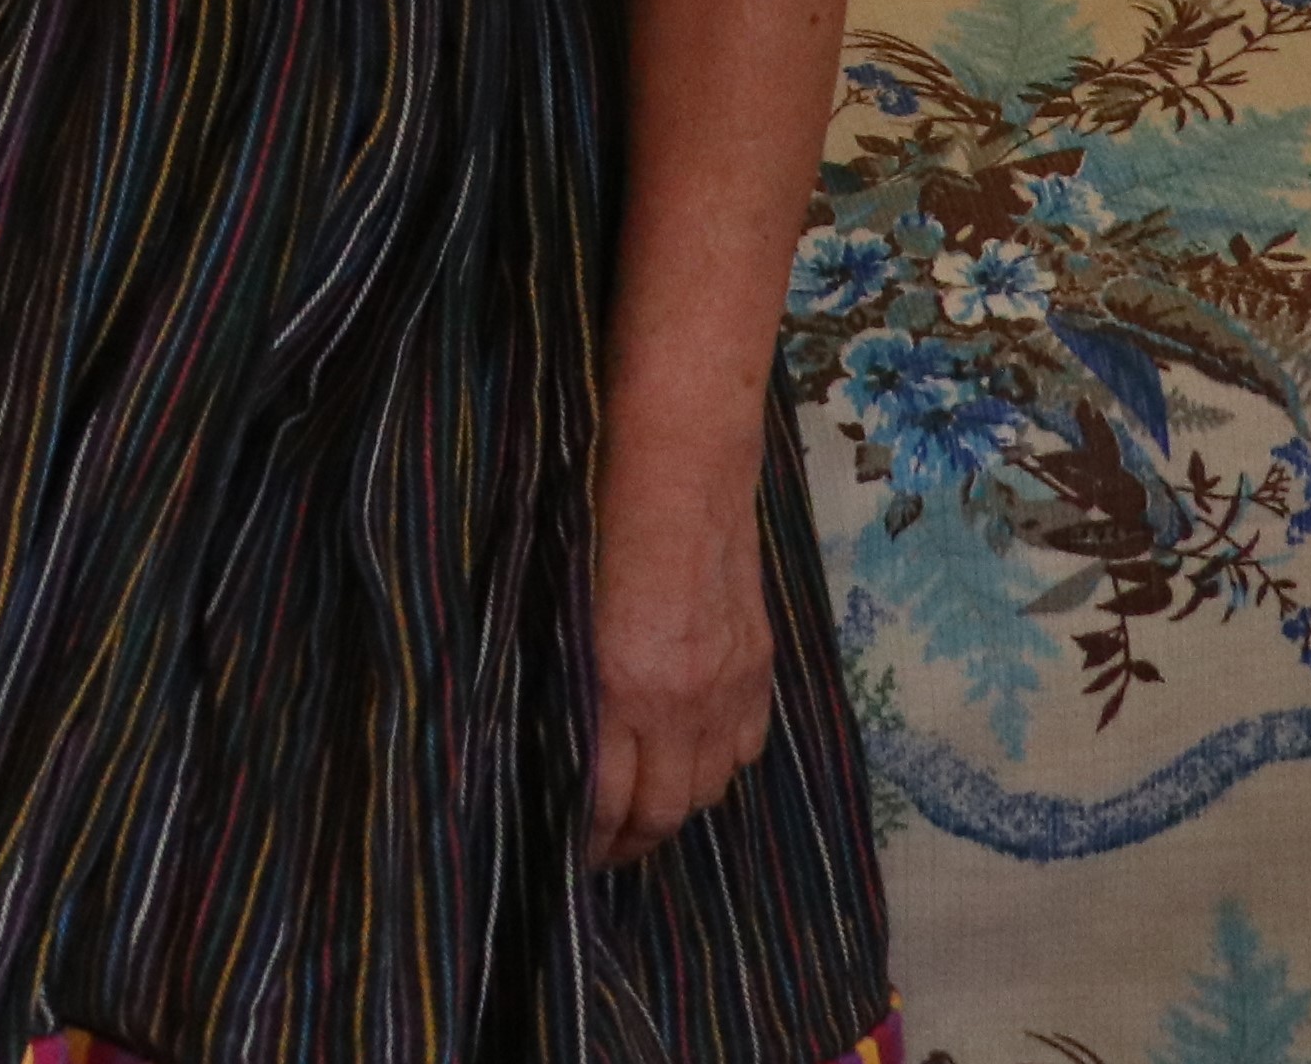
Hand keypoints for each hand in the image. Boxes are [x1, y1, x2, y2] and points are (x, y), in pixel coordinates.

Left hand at [583, 445, 776, 871]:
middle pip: (665, 810)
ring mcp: (729, 684)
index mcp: (621, 688)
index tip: (566, 852)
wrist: (680, 459)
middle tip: (601, 851)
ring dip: (677, 809)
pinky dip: (719, 766)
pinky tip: (695, 760)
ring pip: (710, 786)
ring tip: (646, 814)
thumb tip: (551, 732)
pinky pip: (747, 746)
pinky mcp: (759, 662)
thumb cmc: (592, 513)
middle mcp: (682, 701)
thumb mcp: (555, 601)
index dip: (587, 837)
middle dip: (630, 842)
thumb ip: (564, 676)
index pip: (608, 799)